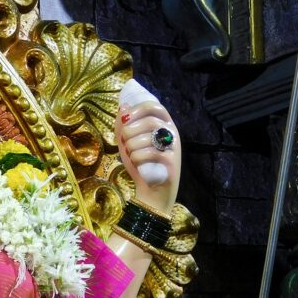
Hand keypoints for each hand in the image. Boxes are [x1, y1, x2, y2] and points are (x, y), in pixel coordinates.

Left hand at [116, 100, 181, 214]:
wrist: (151, 191)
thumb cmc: (140, 163)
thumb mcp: (127, 142)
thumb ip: (124, 124)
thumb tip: (123, 106)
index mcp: (163, 124)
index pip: (154, 106)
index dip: (137, 109)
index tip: (125, 119)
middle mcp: (172, 133)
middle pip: (150, 121)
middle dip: (130, 131)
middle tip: (125, 142)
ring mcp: (173, 147)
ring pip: (147, 138)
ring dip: (131, 147)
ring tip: (131, 154)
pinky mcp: (172, 162)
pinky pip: (149, 153)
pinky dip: (136, 159)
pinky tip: (137, 164)